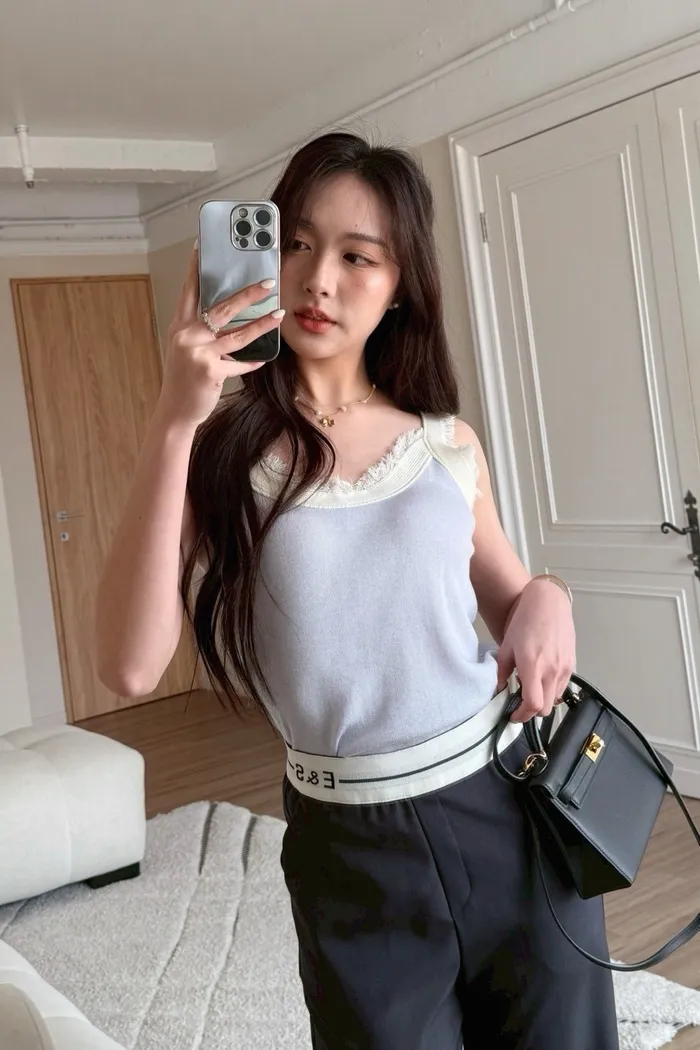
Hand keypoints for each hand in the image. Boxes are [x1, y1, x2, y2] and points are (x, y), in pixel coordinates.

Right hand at [158, 243, 284, 428]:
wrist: (175, 411)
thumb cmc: (185, 379)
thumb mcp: (188, 350)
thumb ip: (203, 333)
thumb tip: (231, 317)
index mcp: (180, 326)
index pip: (189, 291)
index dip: (195, 268)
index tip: (202, 246)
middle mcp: (186, 335)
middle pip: (222, 308)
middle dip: (248, 294)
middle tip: (268, 282)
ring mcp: (198, 353)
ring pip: (237, 334)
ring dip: (262, 324)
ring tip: (279, 314)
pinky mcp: (210, 371)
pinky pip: (239, 363)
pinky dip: (251, 362)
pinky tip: (262, 359)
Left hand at [496, 579, 575, 722]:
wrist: (549, 603)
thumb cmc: (524, 621)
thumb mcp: (507, 646)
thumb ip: (502, 671)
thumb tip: (499, 689)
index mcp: (533, 666)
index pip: (533, 704)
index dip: (522, 715)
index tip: (513, 715)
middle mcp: (552, 670)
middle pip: (546, 708)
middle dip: (532, 711)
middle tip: (520, 704)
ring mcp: (565, 668)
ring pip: (555, 699)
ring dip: (543, 700)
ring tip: (531, 687)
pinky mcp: (572, 664)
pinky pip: (562, 686)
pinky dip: (552, 689)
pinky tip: (542, 676)